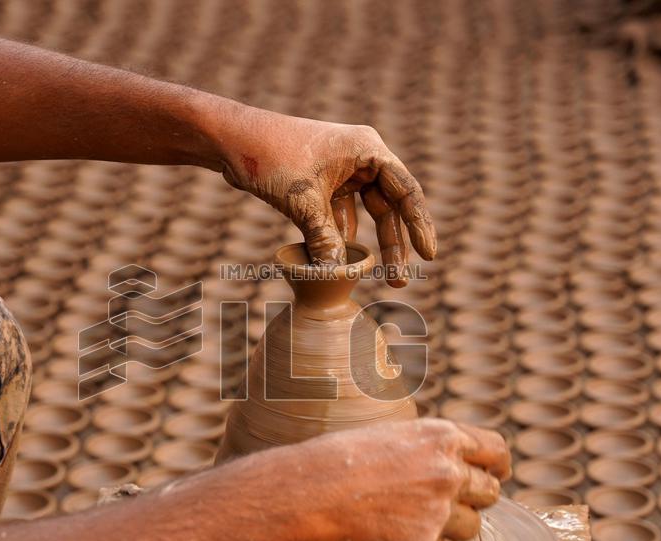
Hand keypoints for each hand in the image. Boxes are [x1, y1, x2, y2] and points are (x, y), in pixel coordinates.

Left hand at [215, 108, 435, 286]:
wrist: (231, 139)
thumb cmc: (270, 157)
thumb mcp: (302, 201)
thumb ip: (324, 239)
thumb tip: (338, 276)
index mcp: (367, 149)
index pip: (405, 191)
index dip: (420, 225)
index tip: (429, 256)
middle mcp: (361, 157)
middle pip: (389, 206)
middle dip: (395, 243)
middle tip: (400, 280)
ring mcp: (342, 170)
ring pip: (366, 213)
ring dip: (370, 244)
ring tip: (380, 277)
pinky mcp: (322, 183)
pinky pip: (341, 215)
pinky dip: (341, 237)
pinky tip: (342, 263)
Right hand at [281, 419, 509, 540]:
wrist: (310, 489)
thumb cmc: (340, 457)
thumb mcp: (392, 434)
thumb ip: (430, 448)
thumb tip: (454, 463)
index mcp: (441, 436)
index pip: (496, 451)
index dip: (496, 466)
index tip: (492, 474)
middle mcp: (448, 470)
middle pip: (490, 492)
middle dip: (473, 499)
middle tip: (442, 501)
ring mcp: (439, 508)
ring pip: (470, 527)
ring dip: (448, 526)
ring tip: (408, 517)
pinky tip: (392, 534)